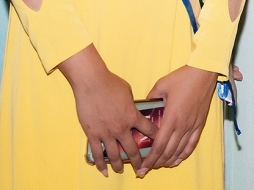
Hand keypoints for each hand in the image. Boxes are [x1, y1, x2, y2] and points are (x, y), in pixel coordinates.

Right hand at [59, 45, 156, 176]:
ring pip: (115, 155)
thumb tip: (133, 106)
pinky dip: (101, 164)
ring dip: (119, 165)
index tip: (161, 145)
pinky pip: (98, 153)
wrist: (92, 82)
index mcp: (133, 116)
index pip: (150, 130)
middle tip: (142, 168)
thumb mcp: (128, 92)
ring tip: (122, 171)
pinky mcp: (93, 134)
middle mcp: (121, 128)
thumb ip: (132, 103)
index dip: (157, 138)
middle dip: (139, 161)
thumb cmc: (111, 83)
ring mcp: (106, 133)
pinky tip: (104, 171)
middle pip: (132, 149)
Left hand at [138, 66, 218, 173]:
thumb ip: (150, 97)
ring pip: (179, 150)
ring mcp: (192, 126)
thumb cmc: (183, 78)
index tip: (142, 167)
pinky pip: (192, 144)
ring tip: (159, 166)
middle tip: (146, 169)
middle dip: (156, 163)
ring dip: (169, 160)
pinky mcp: (200, 124)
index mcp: (171, 118)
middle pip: (168, 152)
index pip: (158, 146)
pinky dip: (184, 154)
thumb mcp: (161, 85)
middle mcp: (182, 126)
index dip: (150, 159)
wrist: (204, 72)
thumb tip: (145, 104)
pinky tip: (177, 160)